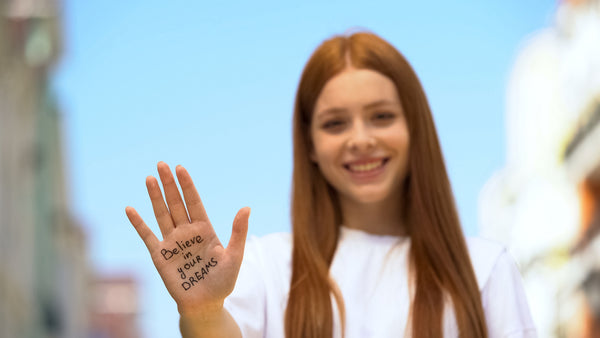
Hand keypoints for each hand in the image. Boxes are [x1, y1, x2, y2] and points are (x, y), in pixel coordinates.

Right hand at [125, 162, 249, 314]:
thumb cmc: (222, 282)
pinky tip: (130, 209)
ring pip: (161, 214)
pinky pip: (147, 235)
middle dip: (169, 184)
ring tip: (149, 178)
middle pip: (176, 203)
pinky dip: (138, 223)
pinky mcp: (160, 255)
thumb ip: (238, 232)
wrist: (205, 305)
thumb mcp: (234, 256)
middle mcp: (187, 232)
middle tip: (161, 164)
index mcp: (205, 229)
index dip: (187, 185)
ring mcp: (172, 242)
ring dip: (155, 197)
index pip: (194, 202)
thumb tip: (246, 208)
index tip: (180, 168)